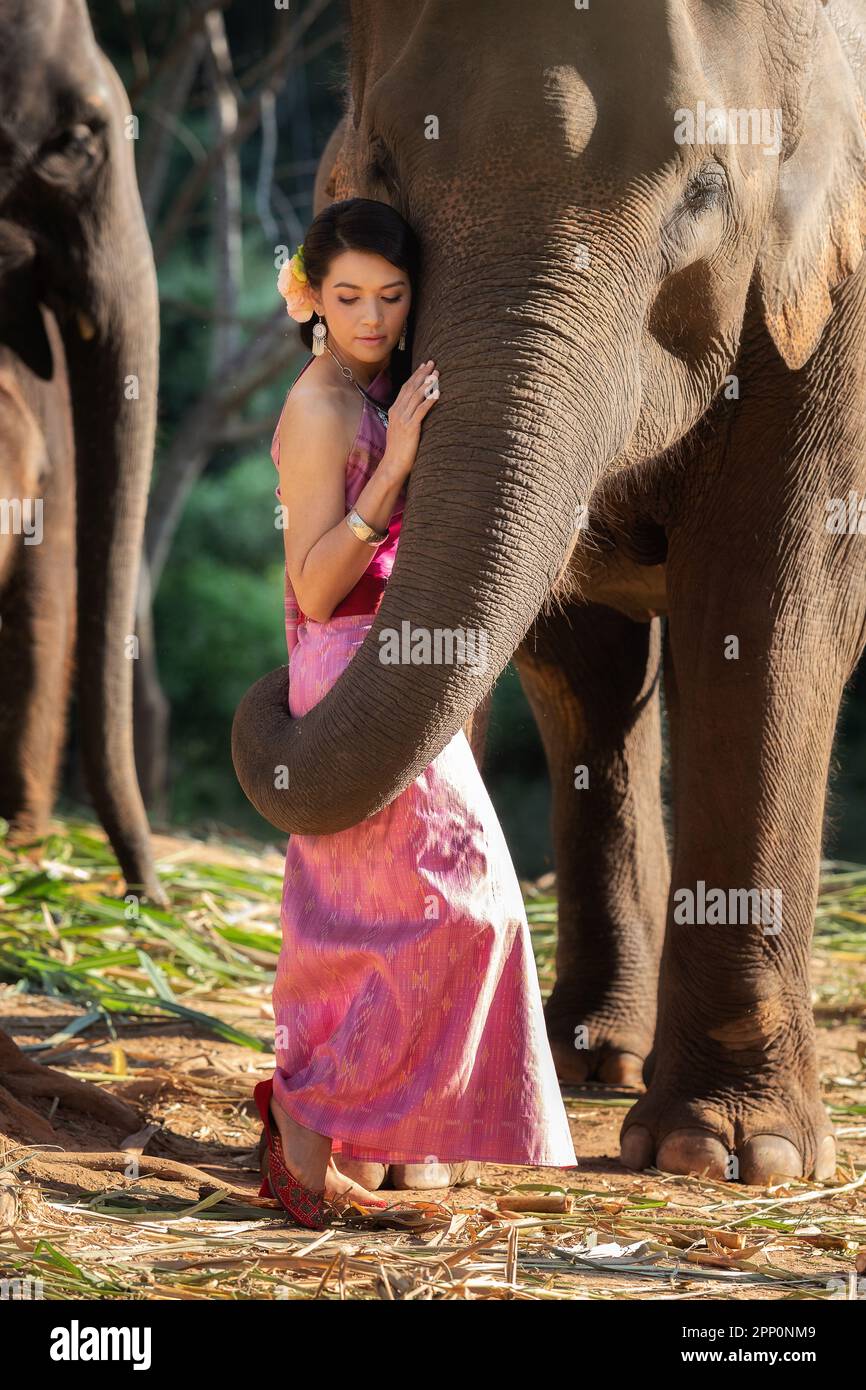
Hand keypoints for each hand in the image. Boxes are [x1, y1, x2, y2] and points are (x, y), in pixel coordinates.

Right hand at [381, 359, 438, 482]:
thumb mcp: (399, 430)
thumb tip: (415, 411)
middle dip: (421, 374)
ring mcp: (403, 420)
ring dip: (427, 384)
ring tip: (436, 374)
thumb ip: (405, 418)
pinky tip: (437, 393)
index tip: (424, 366)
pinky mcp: (410, 428)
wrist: (393, 464)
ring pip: (416, 397)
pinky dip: (429, 400)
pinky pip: (421, 411)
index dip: (415, 376)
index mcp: (394, 411)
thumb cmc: (398, 450)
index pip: (405, 388)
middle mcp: (397, 412)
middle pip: (411, 388)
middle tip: (432, 363)